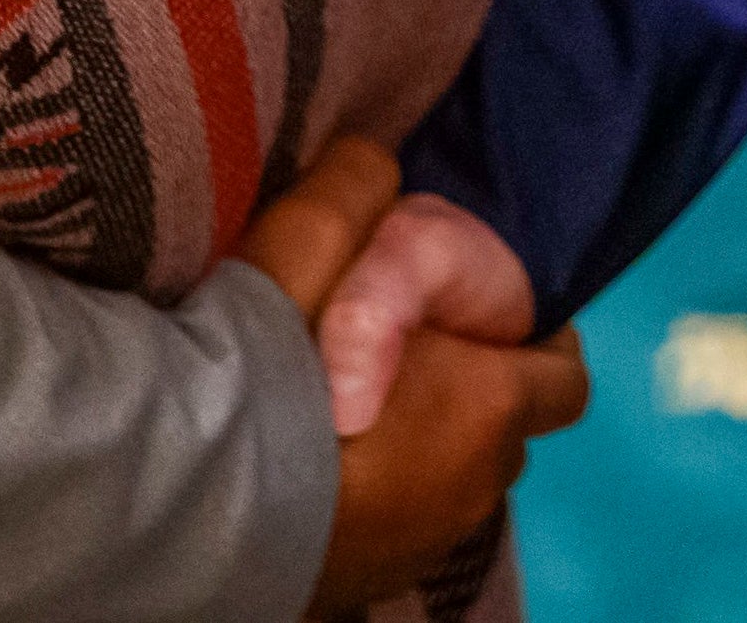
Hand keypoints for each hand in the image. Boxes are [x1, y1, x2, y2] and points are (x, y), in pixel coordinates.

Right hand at [232, 153, 584, 616]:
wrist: (182, 512)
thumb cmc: (268, 368)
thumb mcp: (308, 239)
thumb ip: (355, 190)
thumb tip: (376, 166)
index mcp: (488, 406)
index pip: (564, 378)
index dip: (535, 340)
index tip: (486, 314)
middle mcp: (473, 487)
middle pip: (501, 432)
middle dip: (471, 393)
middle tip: (402, 351)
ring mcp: (422, 548)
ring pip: (449, 486)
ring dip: (420, 452)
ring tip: (345, 414)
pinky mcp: (363, 589)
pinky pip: (394, 531)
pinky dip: (372, 503)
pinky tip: (311, 475)